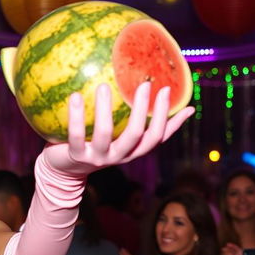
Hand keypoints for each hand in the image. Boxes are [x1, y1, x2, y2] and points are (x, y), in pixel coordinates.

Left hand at [42, 82, 193, 175]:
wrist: (64, 169)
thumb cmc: (96, 145)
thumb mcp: (122, 137)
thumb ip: (144, 123)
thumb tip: (190, 107)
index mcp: (131, 151)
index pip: (155, 137)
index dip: (164, 117)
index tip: (166, 89)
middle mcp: (117, 156)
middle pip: (135, 135)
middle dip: (142, 110)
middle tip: (145, 84)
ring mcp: (97, 158)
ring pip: (105, 134)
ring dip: (105, 109)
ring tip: (103, 86)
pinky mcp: (76, 156)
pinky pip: (76, 135)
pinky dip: (76, 116)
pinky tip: (75, 96)